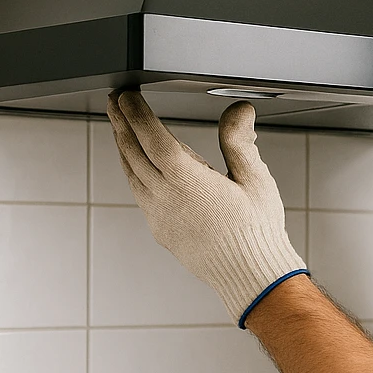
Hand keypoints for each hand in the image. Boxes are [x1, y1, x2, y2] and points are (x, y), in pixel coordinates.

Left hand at [107, 92, 307, 325]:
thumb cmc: (257, 232)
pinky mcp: (161, 231)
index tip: (126, 95)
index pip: (152, 136)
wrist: (251, 276)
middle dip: (121, 123)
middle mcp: (166, 198)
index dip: (135, 112)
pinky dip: (133, 172)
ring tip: (120, 128)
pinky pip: (139, 194)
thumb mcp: (255, 180)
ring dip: (123, 147)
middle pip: (133, 152)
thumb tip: (239, 110)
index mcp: (188, 182)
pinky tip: (138, 167)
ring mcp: (160, 216)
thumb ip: (240, 142)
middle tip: (114, 102)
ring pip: (131, 174)